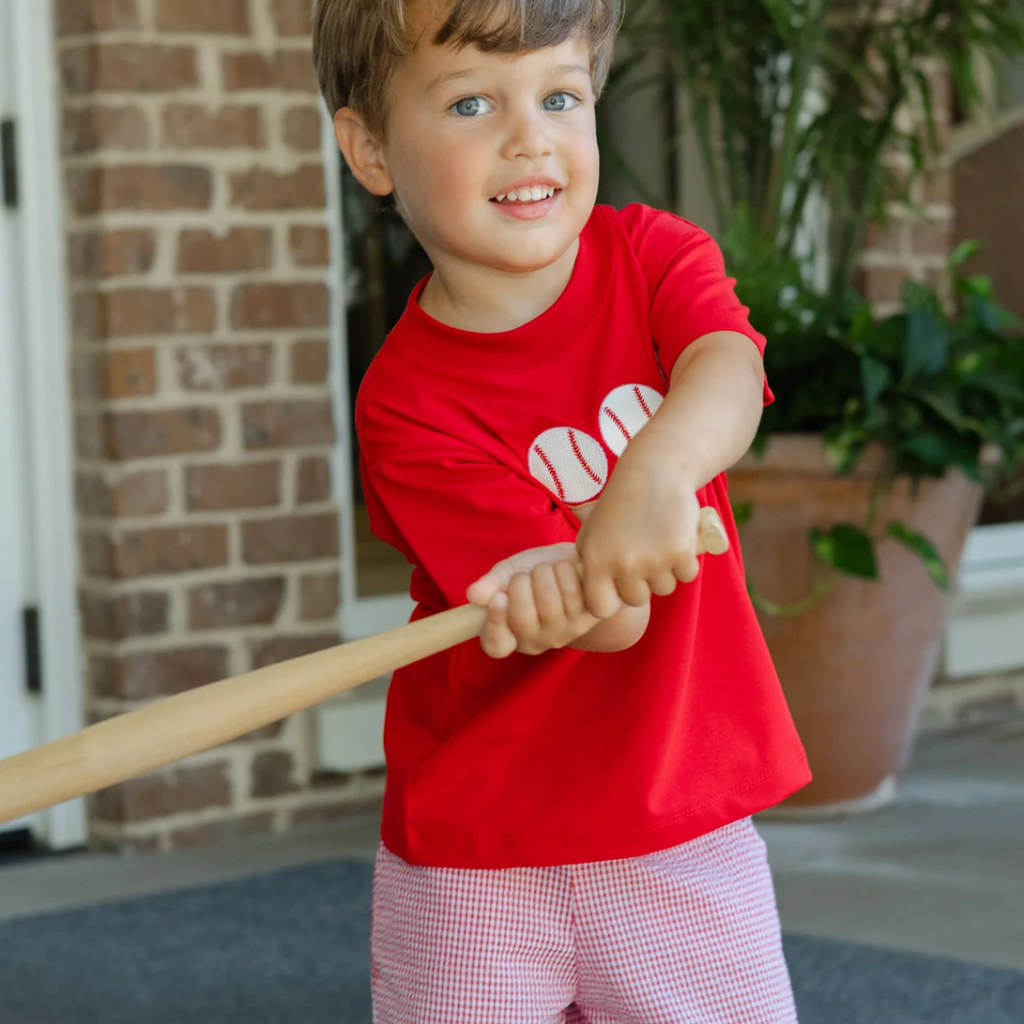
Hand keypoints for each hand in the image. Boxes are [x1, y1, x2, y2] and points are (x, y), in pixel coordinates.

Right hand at [466, 544, 612, 658]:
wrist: (573, 562)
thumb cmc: (535, 572)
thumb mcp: (508, 573)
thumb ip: (491, 584)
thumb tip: (473, 595)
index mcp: (509, 635)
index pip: (496, 645)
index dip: (495, 622)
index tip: (499, 597)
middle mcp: (536, 642)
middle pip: (522, 616)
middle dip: (522, 583)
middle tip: (527, 575)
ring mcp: (563, 634)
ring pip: (548, 599)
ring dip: (545, 572)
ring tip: (549, 570)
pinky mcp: (587, 620)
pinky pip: (572, 591)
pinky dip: (566, 571)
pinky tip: (568, 571)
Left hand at [575, 447, 701, 617]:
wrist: (654, 470)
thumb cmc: (621, 503)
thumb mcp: (592, 532)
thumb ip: (591, 566)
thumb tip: (597, 599)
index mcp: (595, 560)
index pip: (600, 608)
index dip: (611, 601)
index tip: (618, 587)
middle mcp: (622, 564)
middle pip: (637, 599)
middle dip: (642, 584)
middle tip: (644, 556)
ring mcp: (652, 560)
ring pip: (664, 588)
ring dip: (666, 572)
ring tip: (659, 543)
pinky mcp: (680, 552)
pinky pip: (687, 575)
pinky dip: (686, 562)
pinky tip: (677, 539)